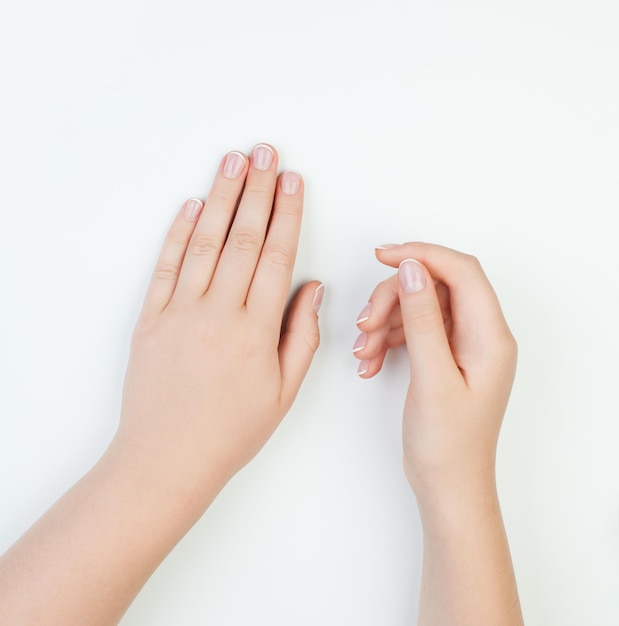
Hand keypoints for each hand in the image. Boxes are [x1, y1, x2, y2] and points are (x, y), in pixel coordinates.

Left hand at [115, 144, 322, 500]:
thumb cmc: (230, 431)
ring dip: (221, 197)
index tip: (293, 181)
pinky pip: (166, 266)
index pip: (277, 256)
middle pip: (243, 238)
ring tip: (233, 162)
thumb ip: (301, 335)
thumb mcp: (283, 392)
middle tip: (265, 152)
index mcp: (255, 330)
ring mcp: (180, 312)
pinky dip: (178, 232)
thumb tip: (312, 289)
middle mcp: (218, 313)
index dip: (287, 213)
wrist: (166, 459)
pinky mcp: (150, 319)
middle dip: (257, 190)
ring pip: (205, 242)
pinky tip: (191, 205)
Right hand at [354, 243, 516, 496]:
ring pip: (419, 307)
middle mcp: (481, 335)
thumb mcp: (432, 378)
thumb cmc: (448, 444)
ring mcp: (462, 346)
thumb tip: (413, 269)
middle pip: (435, 287)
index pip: (461, 271)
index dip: (422, 255)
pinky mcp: (443, 357)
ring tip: (364, 352)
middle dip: (394, 298)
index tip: (383, 255)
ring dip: (385, 321)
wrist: (447, 486)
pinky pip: (413, 330)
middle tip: (365, 322)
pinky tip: (370, 361)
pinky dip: (387, 339)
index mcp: (491, 337)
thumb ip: (423, 319)